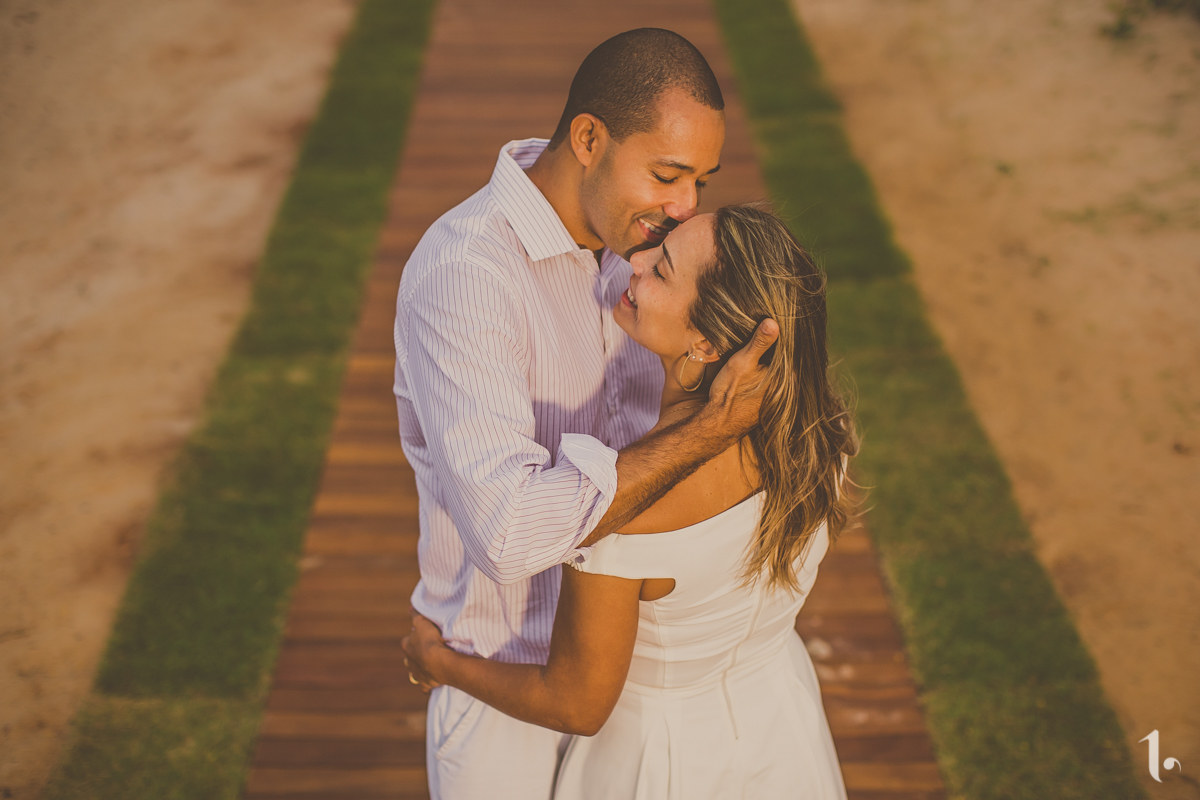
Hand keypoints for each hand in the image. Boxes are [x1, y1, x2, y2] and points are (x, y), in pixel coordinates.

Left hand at [402, 610, 446, 693]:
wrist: (439, 662)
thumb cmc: (431, 640)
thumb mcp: (422, 622)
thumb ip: (415, 614)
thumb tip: (410, 607)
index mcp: (406, 645)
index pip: (406, 641)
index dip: (413, 638)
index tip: (422, 636)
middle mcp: (408, 661)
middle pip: (408, 658)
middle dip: (415, 655)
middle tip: (426, 651)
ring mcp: (416, 673)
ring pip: (413, 673)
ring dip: (419, 669)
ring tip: (428, 666)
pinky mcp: (425, 683)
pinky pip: (424, 686)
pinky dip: (426, 684)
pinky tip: (432, 682)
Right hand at [705, 318, 778, 433]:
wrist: (717, 423)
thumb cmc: (730, 393)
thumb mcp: (743, 362)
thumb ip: (760, 342)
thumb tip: (774, 322)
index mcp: (786, 379)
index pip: (791, 352)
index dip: (784, 337)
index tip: (778, 323)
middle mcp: (787, 391)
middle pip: (786, 363)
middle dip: (779, 349)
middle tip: (770, 330)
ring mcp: (778, 399)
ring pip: (779, 374)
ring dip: (772, 362)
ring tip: (762, 345)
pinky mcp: (767, 404)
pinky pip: (772, 383)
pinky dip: (767, 373)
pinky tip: (757, 368)